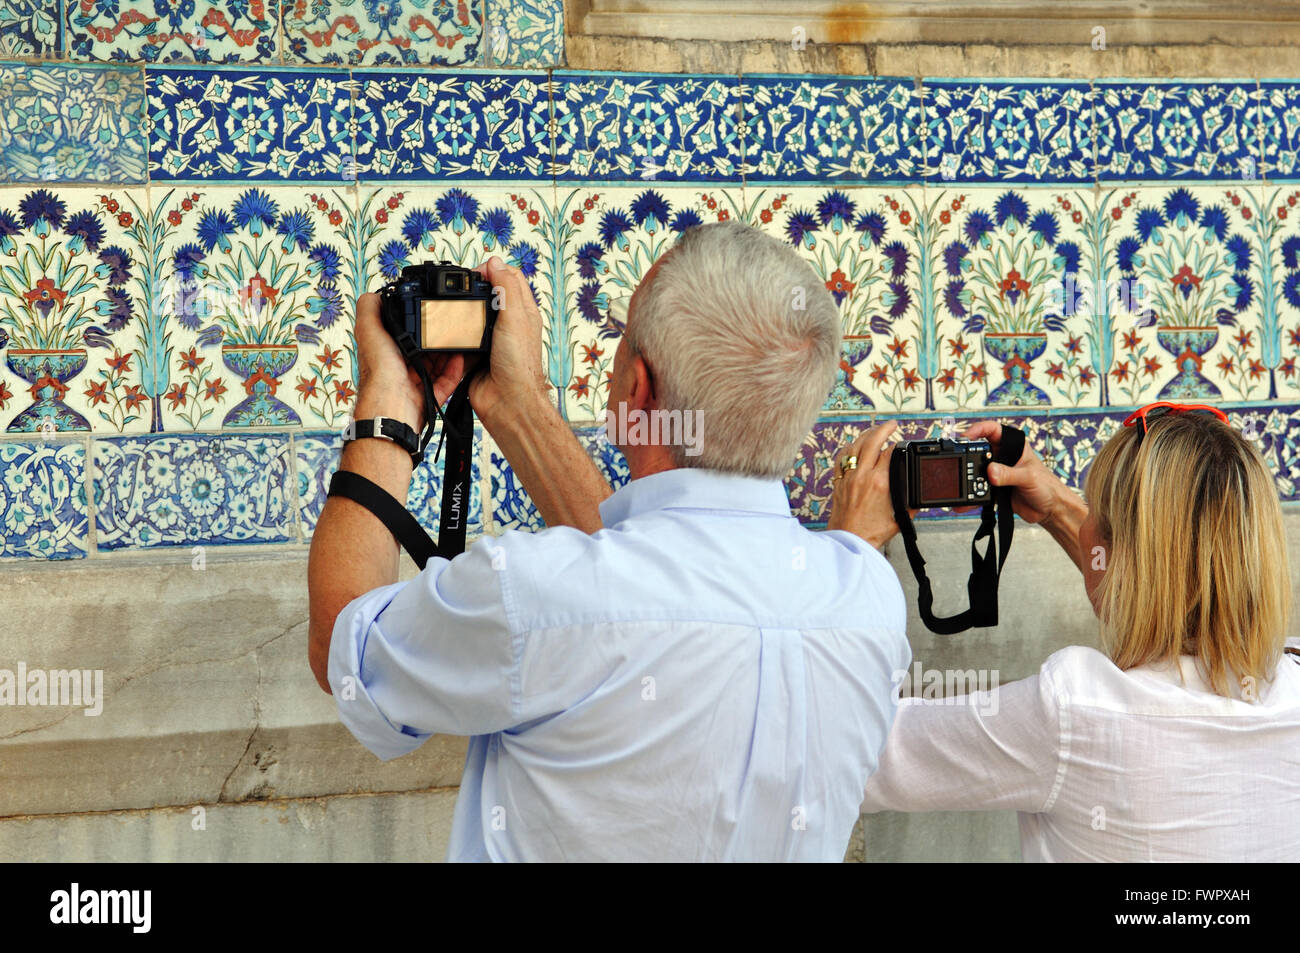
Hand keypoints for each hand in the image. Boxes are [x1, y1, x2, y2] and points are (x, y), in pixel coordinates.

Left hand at [353, 292, 466, 429]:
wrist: (393, 406)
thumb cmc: (379, 374)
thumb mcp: (369, 332)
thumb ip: (369, 310)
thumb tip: (373, 294)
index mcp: (385, 352)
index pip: (402, 333)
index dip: (414, 321)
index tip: (427, 311)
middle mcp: (399, 367)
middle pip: (423, 347)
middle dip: (437, 337)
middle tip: (450, 324)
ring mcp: (415, 381)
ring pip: (437, 363)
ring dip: (449, 352)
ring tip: (459, 338)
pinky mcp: (429, 395)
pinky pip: (447, 380)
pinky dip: (455, 370)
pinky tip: (460, 358)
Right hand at [467, 256, 550, 429]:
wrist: (508, 403)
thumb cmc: (520, 366)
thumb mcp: (515, 319)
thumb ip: (506, 289)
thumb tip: (495, 262)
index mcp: (523, 313)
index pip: (510, 279)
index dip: (494, 270)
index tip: (477, 271)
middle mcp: (508, 325)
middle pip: (489, 296)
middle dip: (474, 289)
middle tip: (459, 287)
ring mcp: (491, 340)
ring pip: (472, 316)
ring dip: (462, 312)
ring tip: (451, 306)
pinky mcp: (475, 355)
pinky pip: (461, 338)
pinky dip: (454, 334)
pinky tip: (449, 331)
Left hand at [826, 421, 905, 550]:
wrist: (849, 541)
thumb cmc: (872, 533)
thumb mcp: (900, 518)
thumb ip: (911, 503)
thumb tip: (919, 494)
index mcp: (880, 483)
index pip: (890, 452)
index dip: (898, 445)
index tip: (902, 444)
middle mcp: (863, 476)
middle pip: (872, 441)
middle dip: (884, 428)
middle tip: (892, 424)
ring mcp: (848, 477)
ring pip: (855, 446)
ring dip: (866, 435)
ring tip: (875, 431)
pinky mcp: (839, 482)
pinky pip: (841, 457)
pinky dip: (849, 448)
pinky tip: (855, 446)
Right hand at [961, 420, 1065, 525]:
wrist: (1050, 510)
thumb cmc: (1048, 487)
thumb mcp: (1028, 477)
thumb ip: (1009, 474)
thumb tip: (991, 472)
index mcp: (1014, 447)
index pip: (993, 430)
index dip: (978, 429)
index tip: (965, 437)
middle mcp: (1004, 458)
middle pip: (980, 451)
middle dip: (968, 457)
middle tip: (960, 462)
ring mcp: (998, 473)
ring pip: (977, 472)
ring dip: (968, 479)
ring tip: (962, 485)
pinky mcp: (995, 489)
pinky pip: (979, 491)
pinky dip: (971, 497)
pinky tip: (965, 502)